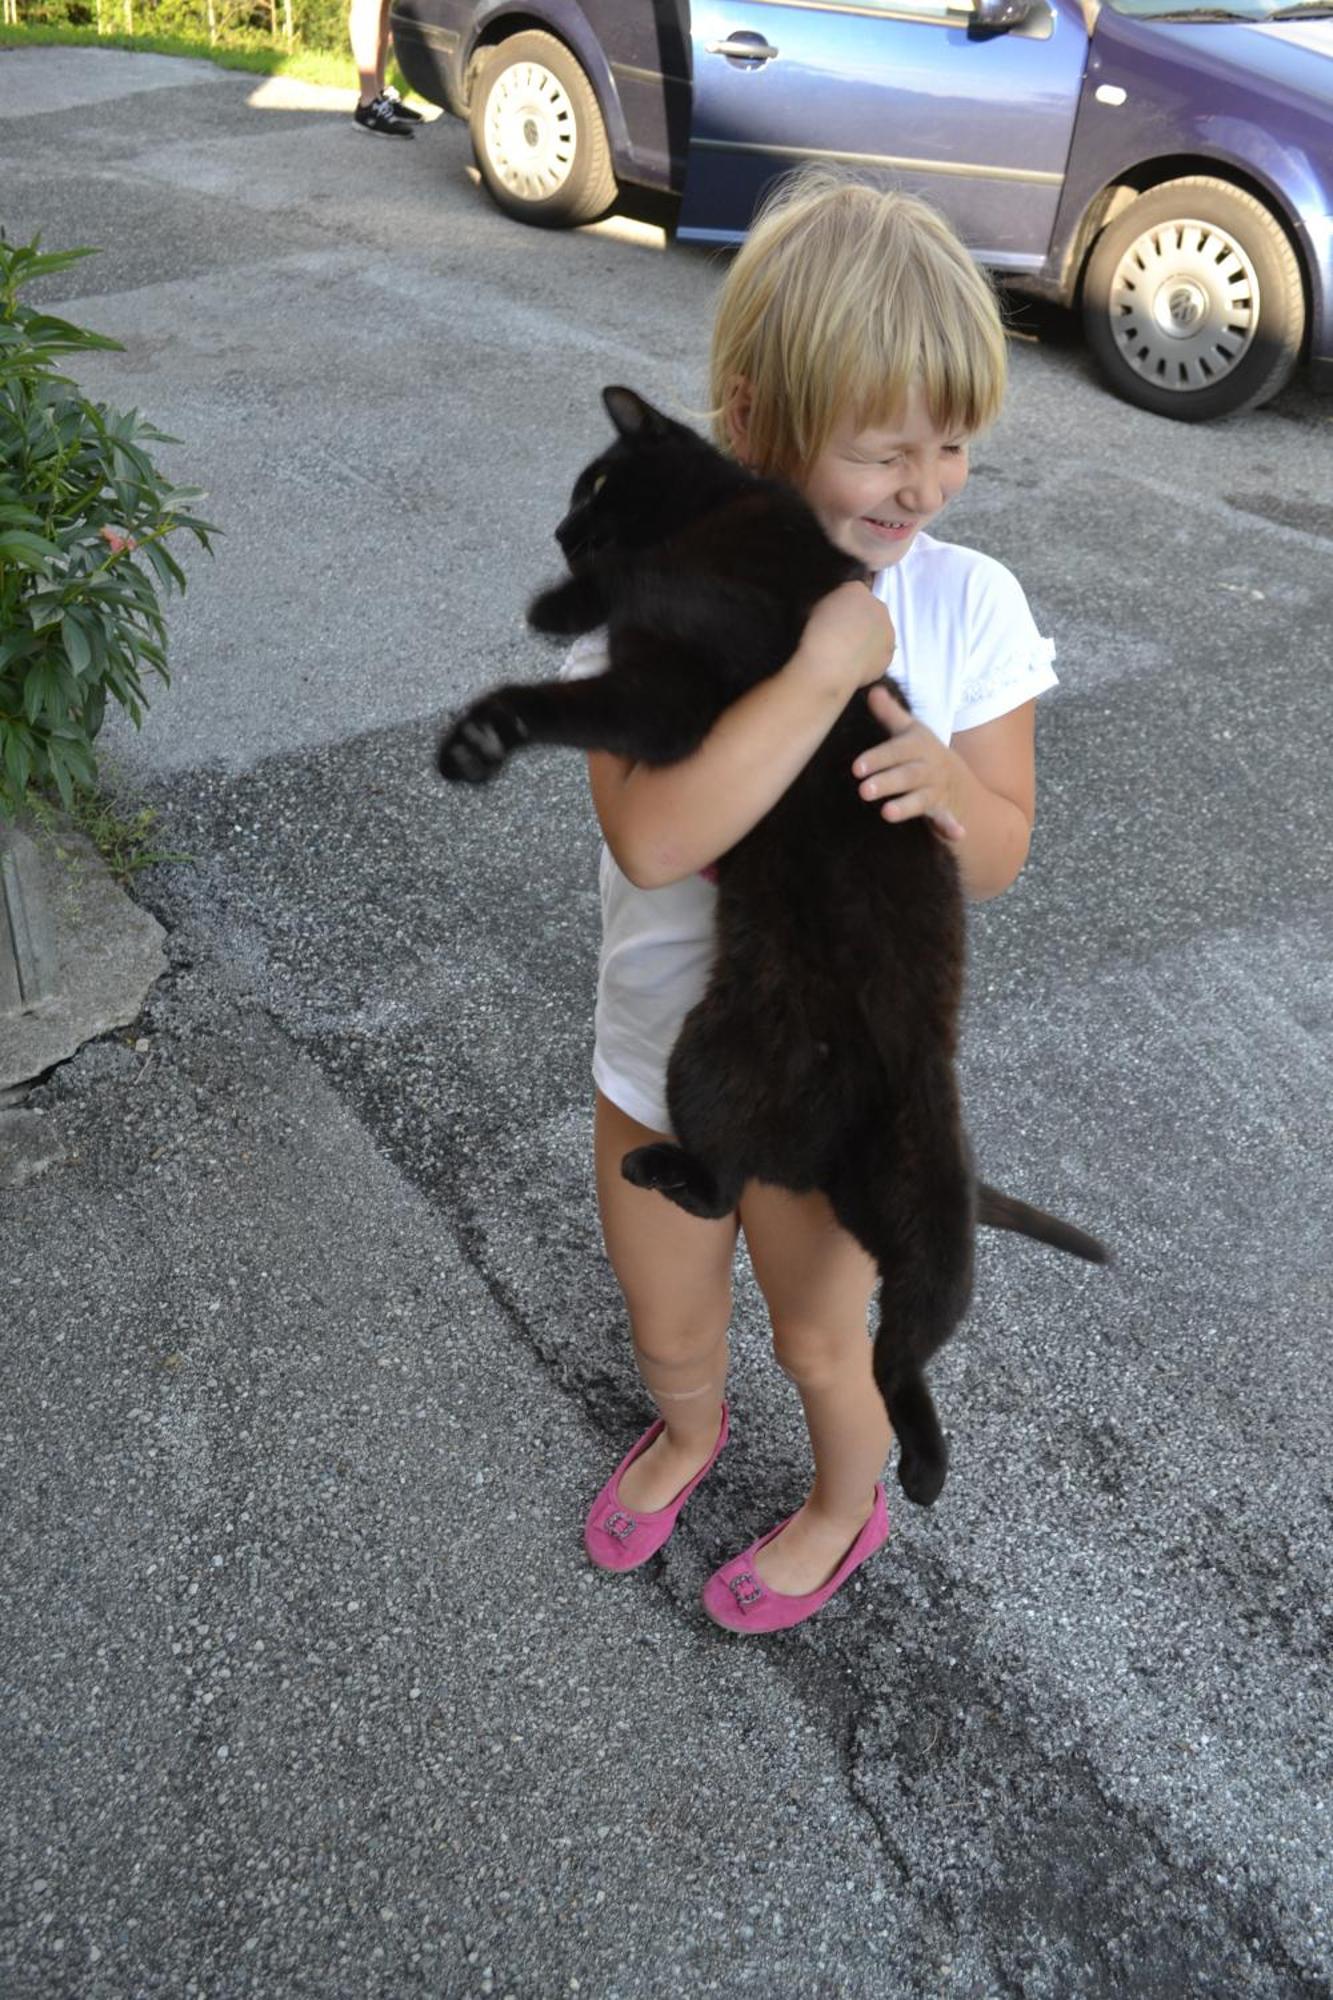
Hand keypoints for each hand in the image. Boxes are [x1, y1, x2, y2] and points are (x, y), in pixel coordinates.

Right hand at [797, 581, 895, 696]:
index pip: (854, 592)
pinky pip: (881, 652)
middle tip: (843, 634)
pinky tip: (856, 664)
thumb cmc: (816, 634)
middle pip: (871, 610)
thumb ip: (831, 602)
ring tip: (850, 652)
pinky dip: (872, 657)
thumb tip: (835, 608)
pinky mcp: (889, 654)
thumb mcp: (814, 606)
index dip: (844, 605)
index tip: (835, 617)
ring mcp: (888, 630)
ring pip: (879, 631)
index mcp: (857, 589)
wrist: (829, 665)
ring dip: (869, 637)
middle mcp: (878, 606)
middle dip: (861, 619)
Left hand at [853, 683, 966, 841]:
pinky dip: (952, 826)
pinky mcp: (943, 809)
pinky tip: (957, 834)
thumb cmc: (922, 752)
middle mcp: (928, 767)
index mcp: (917, 746)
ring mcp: (936, 789)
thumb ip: (890, 713)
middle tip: (863, 791)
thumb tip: (871, 689)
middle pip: (907, 775)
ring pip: (921, 799)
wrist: (956, 776)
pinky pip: (948, 818)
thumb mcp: (909, 731)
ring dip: (907, 806)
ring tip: (888, 813)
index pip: (896, 751)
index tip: (856, 768)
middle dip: (887, 782)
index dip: (877, 758)